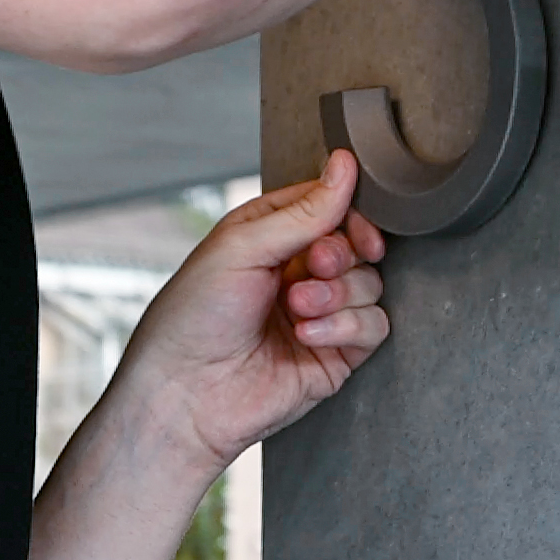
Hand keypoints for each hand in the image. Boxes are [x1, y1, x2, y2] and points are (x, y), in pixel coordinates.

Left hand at [114, 150, 393, 475]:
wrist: (185, 394)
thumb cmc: (193, 317)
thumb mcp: (241, 247)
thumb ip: (302, 212)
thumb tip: (345, 165)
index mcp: (271, 235)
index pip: (330, 207)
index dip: (348, 213)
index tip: (351, 225)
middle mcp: (298, 272)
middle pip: (356, 245)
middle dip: (341, 255)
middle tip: (317, 265)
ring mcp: (319, 313)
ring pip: (370, 285)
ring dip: (338, 294)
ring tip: (297, 308)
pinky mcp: (335, 354)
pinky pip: (373, 327)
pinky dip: (346, 327)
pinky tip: (308, 335)